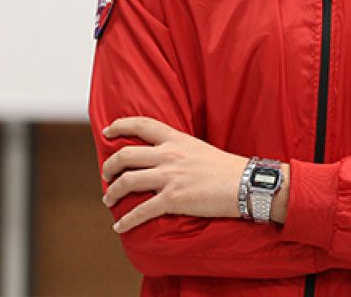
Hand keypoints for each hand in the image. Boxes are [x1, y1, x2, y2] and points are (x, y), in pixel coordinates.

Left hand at [101, 116, 249, 232]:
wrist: (244, 184)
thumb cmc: (224, 168)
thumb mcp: (197, 148)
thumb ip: (177, 149)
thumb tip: (160, 157)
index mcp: (175, 139)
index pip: (142, 124)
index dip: (120, 125)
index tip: (108, 131)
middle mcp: (168, 155)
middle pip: (126, 155)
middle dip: (109, 166)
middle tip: (106, 175)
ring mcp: (170, 177)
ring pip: (127, 181)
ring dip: (112, 192)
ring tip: (108, 199)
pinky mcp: (173, 199)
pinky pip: (141, 211)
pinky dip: (126, 220)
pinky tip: (119, 226)